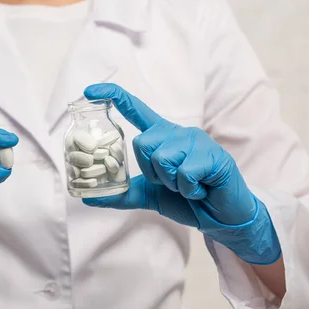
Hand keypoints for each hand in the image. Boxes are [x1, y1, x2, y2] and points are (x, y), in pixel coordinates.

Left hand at [82, 83, 280, 264]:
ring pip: (162, 158)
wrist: (220, 217)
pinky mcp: (213, 155)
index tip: (89, 91)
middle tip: (171, 182)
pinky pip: (184, 173)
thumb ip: (122, 193)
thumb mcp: (149, 195)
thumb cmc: (187, 200)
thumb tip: (88, 198)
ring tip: (188, 186)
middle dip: (151, 171)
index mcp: (162, 137)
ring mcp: (196, 141)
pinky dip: (188, 189)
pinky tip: (201, 189)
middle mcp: (178, 133)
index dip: (114, 97)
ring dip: (170, 182)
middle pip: (142, 142)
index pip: (135, 109)